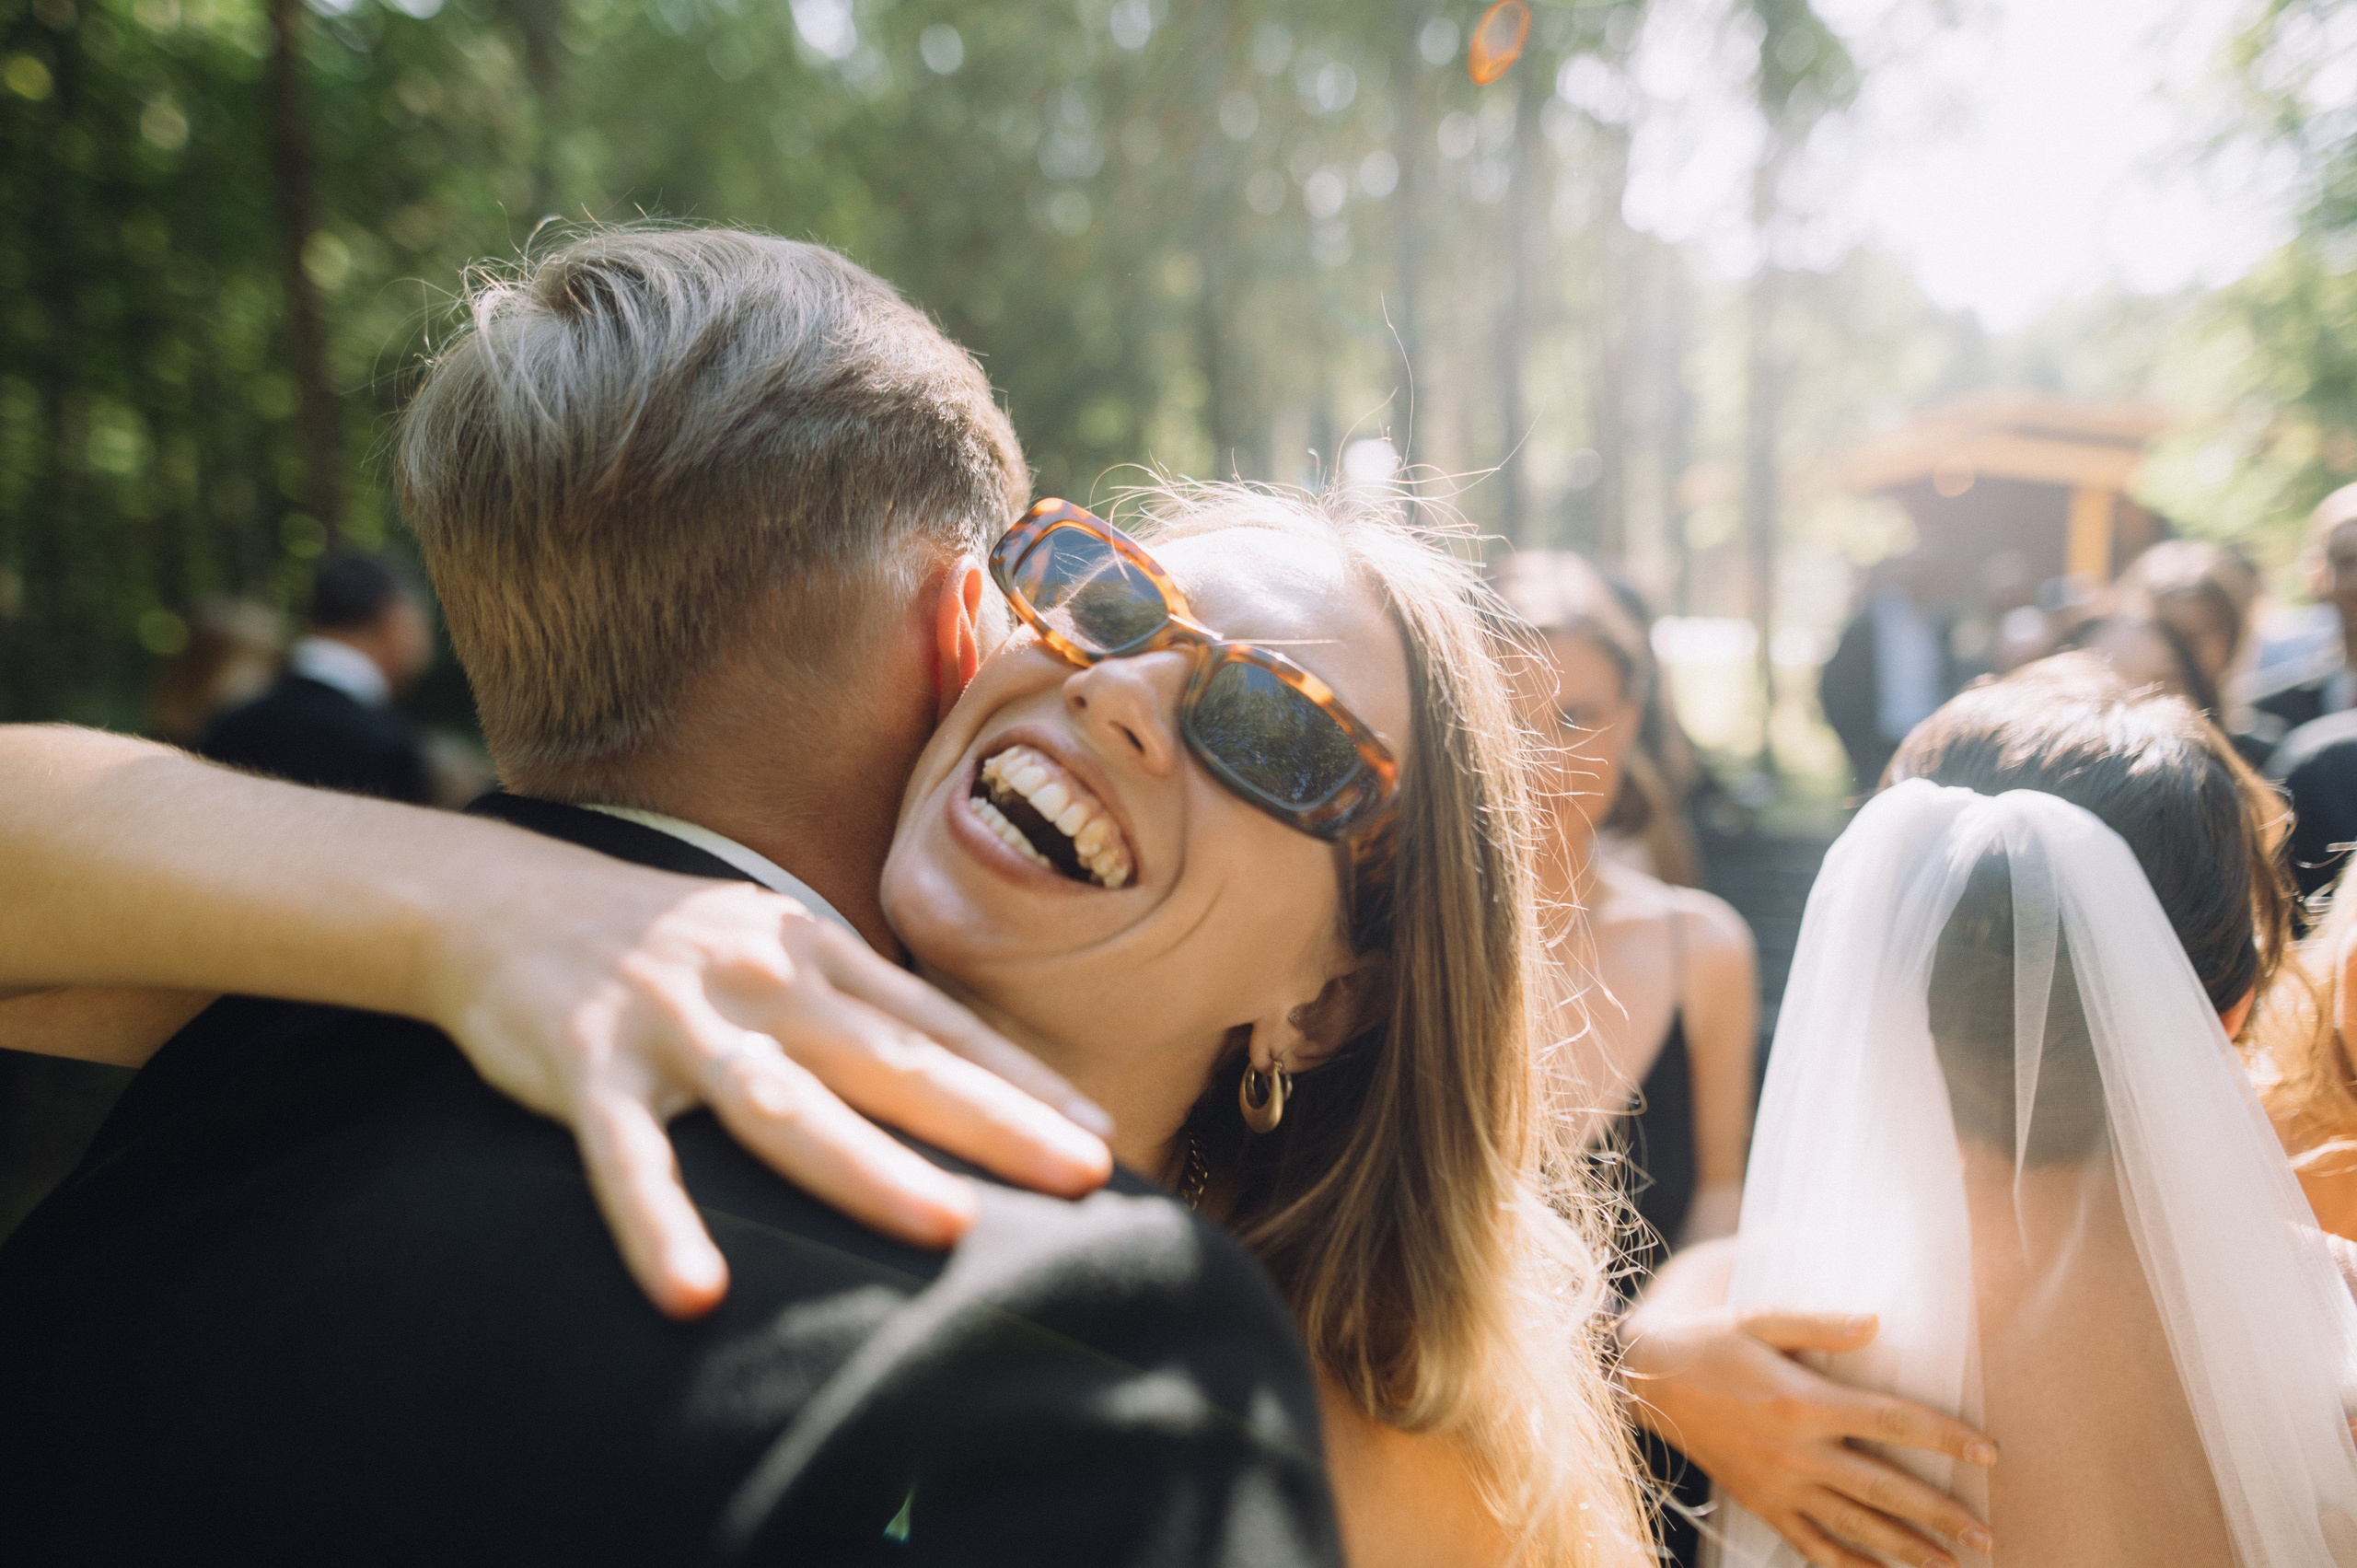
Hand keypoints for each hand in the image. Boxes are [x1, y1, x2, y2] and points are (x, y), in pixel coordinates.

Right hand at [424, 874, 1113, 1318]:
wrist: (500, 897)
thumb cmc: (665, 941)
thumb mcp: (773, 946)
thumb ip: (856, 1004)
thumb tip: (961, 1075)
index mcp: (814, 951)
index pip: (937, 1021)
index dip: (1021, 1078)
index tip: (1100, 1134)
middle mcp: (761, 979)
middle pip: (893, 1060)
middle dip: (994, 1121)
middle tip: (1082, 1176)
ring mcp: (676, 1021)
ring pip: (783, 1106)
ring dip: (866, 1169)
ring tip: (946, 1229)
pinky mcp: (585, 1064)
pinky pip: (626, 1158)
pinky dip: (659, 1224)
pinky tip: (696, 1293)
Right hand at [1621, 1306, 1996, 1567]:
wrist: (1647, 1381)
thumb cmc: (1709, 1341)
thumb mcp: (1758, 1318)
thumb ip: (1820, 1324)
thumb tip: (1878, 1322)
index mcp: (1804, 1403)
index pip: (1891, 1422)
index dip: (1945, 1437)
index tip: (1990, 1453)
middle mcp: (1797, 1452)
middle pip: (1885, 1489)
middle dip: (1942, 1515)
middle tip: (1989, 1535)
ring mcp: (1779, 1485)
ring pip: (1856, 1527)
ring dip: (1909, 1551)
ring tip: (1954, 1566)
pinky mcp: (1762, 1503)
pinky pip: (1812, 1545)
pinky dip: (1850, 1567)